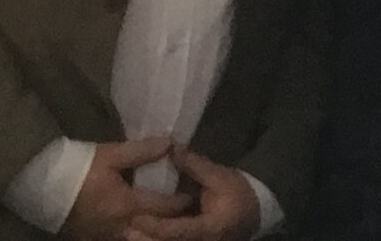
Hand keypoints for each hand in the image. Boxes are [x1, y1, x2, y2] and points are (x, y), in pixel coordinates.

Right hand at [62, 137, 195, 240]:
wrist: (42, 186)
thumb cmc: (78, 167)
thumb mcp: (110, 154)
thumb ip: (142, 151)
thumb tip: (170, 144)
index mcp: (126, 205)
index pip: (163, 207)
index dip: (180, 202)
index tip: (192, 197)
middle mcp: (121, 227)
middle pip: (154, 233)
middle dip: (172, 227)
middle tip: (186, 218)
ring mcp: (107, 237)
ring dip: (154, 236)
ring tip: (165, 227)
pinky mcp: (95, 240)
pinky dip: (136, 238)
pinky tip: (141, 232)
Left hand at [126, 145, 260, 240]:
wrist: (254, 212)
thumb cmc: (238, 192)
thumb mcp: (220, 176)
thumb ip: (195, 165)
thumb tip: (171, 148)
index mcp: (209, 228)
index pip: (178, 232)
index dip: (155, 226)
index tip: (136, 216)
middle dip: (146, 239)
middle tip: (126, 229)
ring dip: (149, 240)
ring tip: (128, 231)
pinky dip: (156, 238)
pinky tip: (141, 232)